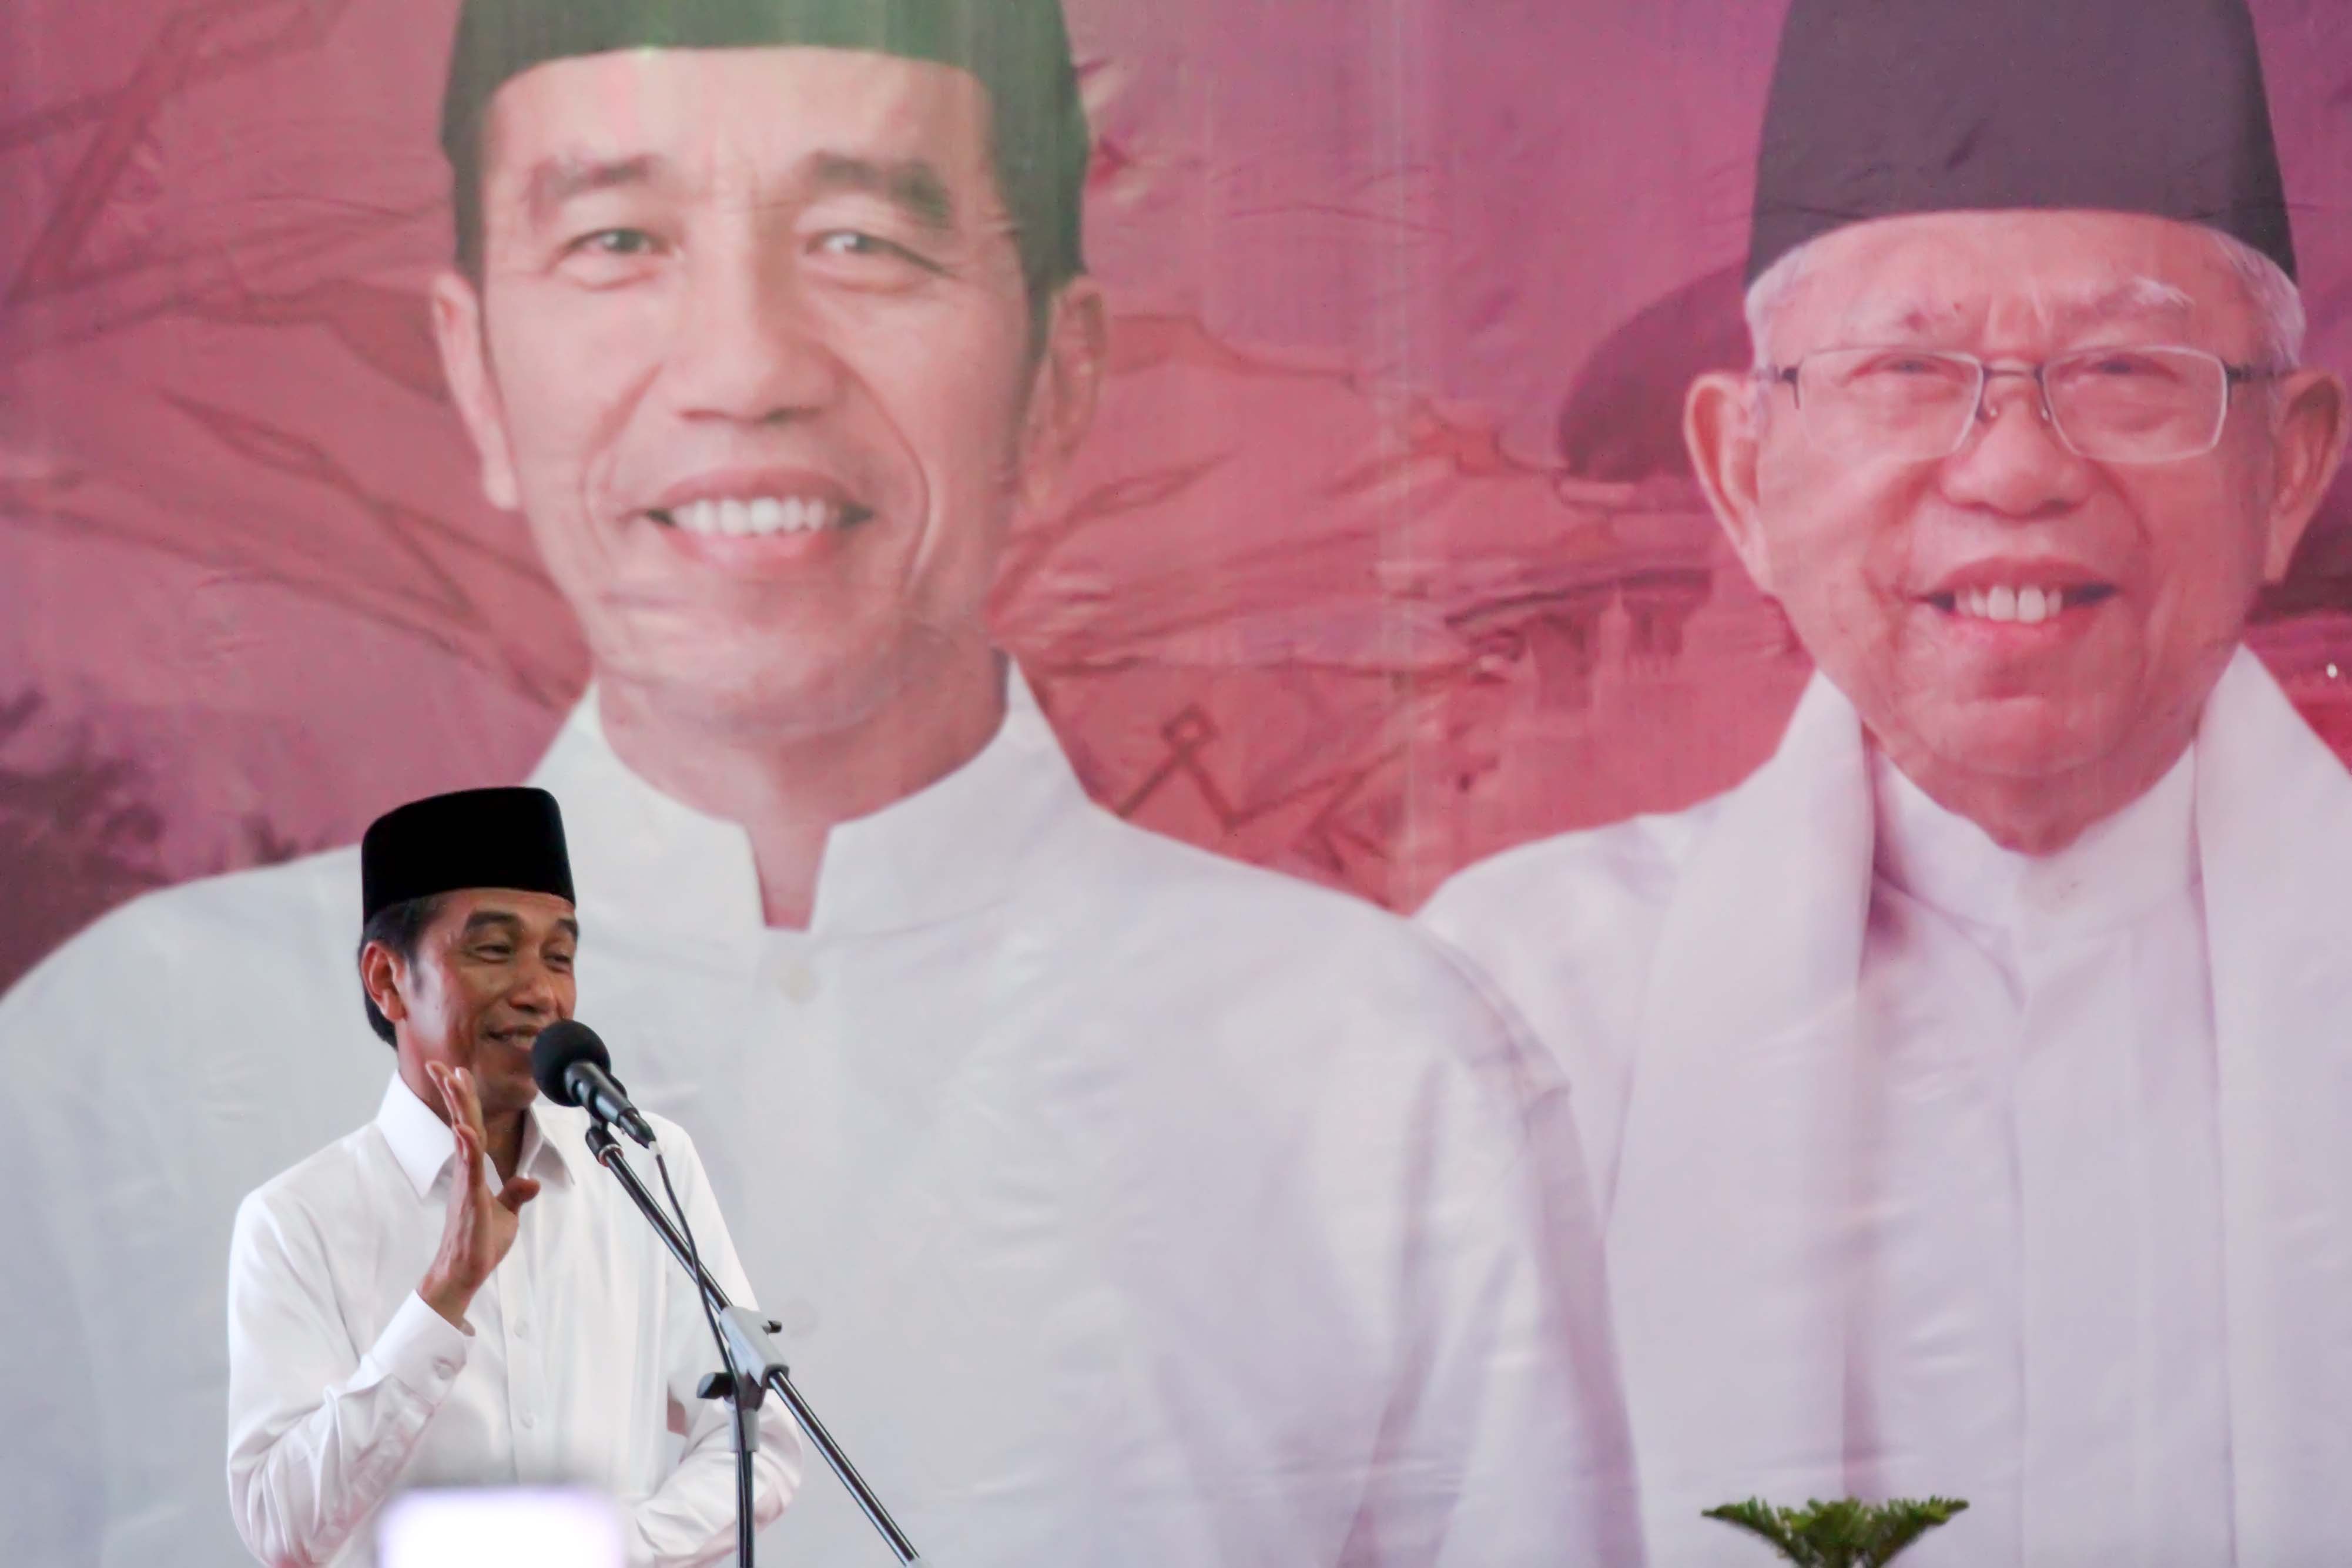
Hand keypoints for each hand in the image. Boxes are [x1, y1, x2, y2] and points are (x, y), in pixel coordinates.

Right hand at [418, 1063, 540, 1326]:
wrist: (463, 1274)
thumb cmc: (480, 1244)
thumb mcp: (506, 1215)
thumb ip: (515, 1194)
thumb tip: (531, 1181)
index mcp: (473, 1171)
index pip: (471, 1127)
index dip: (466, 1100)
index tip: (458, 1073)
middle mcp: (466, 1171)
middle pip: (462, 1122)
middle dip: (453, 1092)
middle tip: (441, 1064)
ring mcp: (466, 1183)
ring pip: (463, 1137)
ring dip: (459, 1107)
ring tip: (452, 1079)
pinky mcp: (470, 1199)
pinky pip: (469, 1168)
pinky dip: (468, 1147)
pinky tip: (464, 1129)